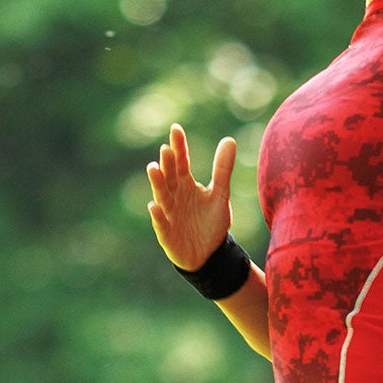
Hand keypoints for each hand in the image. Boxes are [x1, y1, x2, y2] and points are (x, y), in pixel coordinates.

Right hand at [146, 123, 236, 272]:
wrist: (209, 254)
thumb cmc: (211, 222)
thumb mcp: (220, 194)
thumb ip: (222, 169)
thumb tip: (229, 139)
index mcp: (186, 184)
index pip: (181, 162)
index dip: (179, 146)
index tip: (176, 129)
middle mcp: (174, 196)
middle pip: (170, 177)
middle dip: (167, 164)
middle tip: (166, 149)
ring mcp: (169, 214)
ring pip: (162, 196)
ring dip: (157, 184)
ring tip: (153, 168)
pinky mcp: (167, 233)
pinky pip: (161, 223)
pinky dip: (157, 216)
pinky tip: (154, 206)